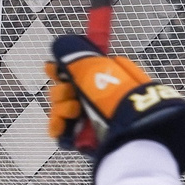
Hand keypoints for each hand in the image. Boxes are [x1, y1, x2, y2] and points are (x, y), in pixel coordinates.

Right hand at [45, 37, 184, 171]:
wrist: (132, 129)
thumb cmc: (119, 96)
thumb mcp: (96, 67)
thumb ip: (75, 55)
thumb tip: (60, 43)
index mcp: (103, 77)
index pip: (75, 71)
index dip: (61, 70)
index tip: (53, 69)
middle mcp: (97, 98)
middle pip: (64, 92)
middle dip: (62, 91)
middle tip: (71, 94)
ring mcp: (91, 119)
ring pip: (61, 111)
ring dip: (61, 109)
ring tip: (74, 112)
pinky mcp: (86, 140)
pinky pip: (63, 133)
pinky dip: (58, 128)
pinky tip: (61, 126)